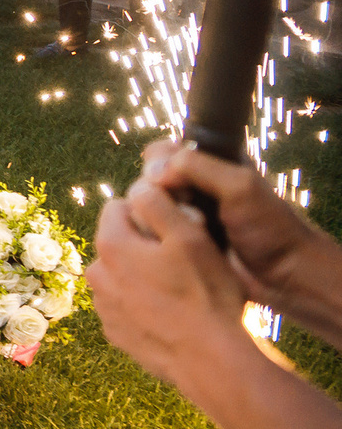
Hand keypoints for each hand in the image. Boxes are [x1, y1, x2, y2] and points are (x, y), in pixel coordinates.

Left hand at [86, 179, 254, 390]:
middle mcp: (96, 274)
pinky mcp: (115, 332)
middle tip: (183, 261)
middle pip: (119, 241)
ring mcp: (103, 307)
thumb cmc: (206, 294)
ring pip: (123, 274)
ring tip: (181, 291)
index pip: (118, 206)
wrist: (211, 361)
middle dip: (145, 244)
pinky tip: (172, 314)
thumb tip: (136, 188)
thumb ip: (157, 203)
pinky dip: (144, 304)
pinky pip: (127, 305)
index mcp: (110, 245)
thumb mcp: (189, 236)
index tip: (176, 229)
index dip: (150, 212)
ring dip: (144, 275)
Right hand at [134, 139, 341, 339]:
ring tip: (199, 231)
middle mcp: (190, 187)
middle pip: (147, 180)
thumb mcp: (239, 186)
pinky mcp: (177, 242)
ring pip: (143, 208)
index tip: (176, 182)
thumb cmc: (270, 227)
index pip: (161, 152)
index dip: (160, 164)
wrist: (284, 276)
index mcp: (209, 164)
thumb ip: (196, 166)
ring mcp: (182, 216)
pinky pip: (150, 233)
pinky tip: (181, 245)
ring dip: (165, 220)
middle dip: (165, 196)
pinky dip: (160, 237)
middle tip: (197, 212)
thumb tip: (152, 171)